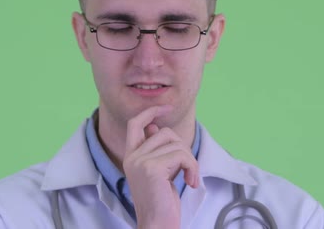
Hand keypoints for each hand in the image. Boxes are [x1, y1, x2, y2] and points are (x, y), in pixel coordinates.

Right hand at [122, 106, 199, 228]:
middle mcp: (132, 157)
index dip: (151, 111)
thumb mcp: (158, 171)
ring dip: (190, 160)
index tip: (167, 107)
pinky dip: (193, 167)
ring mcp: (140, 161)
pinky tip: (191, 182)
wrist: (158, 224)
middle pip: (165, 132)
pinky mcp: (152, 168)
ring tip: (190, 177)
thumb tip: (156, 125)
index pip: (136, 122)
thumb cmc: (162, 202)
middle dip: (182, 148)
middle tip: (187, 168)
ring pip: (176, 143)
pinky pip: (182, 155)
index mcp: (130, 156)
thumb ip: (155, 149)